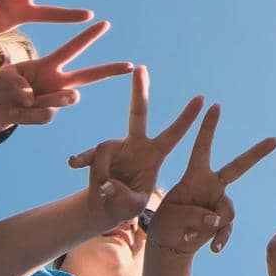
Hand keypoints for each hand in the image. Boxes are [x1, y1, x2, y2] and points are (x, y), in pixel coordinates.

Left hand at [0, 21, 132, 132]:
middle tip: (128, 65)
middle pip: (88, 76)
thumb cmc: (1, 86)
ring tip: (20, 99)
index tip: (105, 23)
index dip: (87, 37)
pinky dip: (25, 112)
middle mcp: (56, 82)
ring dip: (41, 99)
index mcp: (48, 65)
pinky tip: (17, 110)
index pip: (72, 49)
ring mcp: (53, 100)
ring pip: (63, 98)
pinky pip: (43, 114)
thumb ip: (18, 85)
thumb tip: (32, 98)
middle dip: (108, 70)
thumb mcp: (5, 77)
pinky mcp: (45, 116)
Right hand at [67, 66, 203, 229]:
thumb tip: (106, 184)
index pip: (173, 134)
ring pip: (105, 153)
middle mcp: (135, 144)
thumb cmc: (127, 204)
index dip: (186, 118)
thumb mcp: (132, 206)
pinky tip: (73, 164)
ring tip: (105, 192)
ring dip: (103, 176)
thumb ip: (123, 197)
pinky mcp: (97, 154)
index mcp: (154, 155)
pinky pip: (87, 155)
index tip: (202, 98)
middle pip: (138, 113)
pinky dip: (81, 160)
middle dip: (140, 90)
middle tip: (141, 68)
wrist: (106, 207)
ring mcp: (115, 147)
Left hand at [152, 104, 275, 254]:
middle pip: (237, 167)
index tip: (215, 105)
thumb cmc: (166, 224)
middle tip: (274, 140)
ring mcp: (219, 204)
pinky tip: (213, 248)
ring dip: (211, 223)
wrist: (171, 244)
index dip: (208, 127)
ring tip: (191, 234)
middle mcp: (211, 186)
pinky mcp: (222, 223)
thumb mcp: (172, 217)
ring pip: (227, 209)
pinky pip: (227, 228)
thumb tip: (215, 221)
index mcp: (194, 176)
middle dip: (256, 154)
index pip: (202, 148)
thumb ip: (193, 216)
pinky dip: (220, 238)